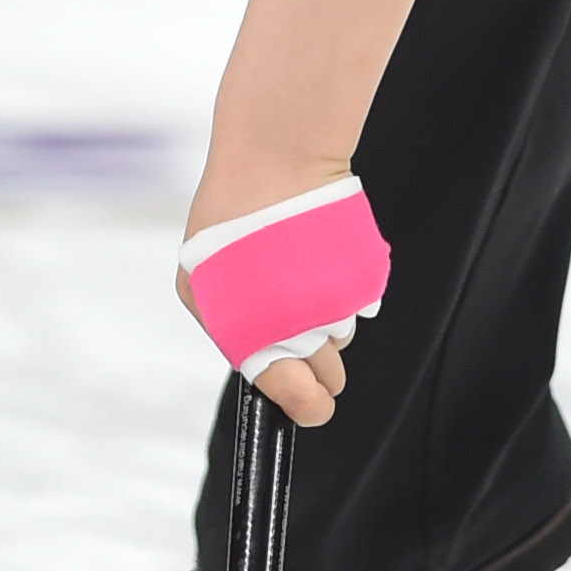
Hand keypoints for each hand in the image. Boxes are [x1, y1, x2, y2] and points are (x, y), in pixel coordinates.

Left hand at [179, 159, 382, 428]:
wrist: (273, 163)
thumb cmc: (229, 223)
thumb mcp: (203, 287)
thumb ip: (233, 331)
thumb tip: (264, 361)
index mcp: (257, 337)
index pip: (298, 397)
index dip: (308, 406)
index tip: (311, 405)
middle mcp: (305, 328)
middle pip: (329, 376)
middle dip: (317, 362)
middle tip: (298, 323)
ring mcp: (340, 305)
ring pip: (342, 336)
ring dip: (327, 317)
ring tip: (300, 274)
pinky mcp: (367, 279)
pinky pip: (358, 302)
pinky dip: (344, 288)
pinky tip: (319, 258)